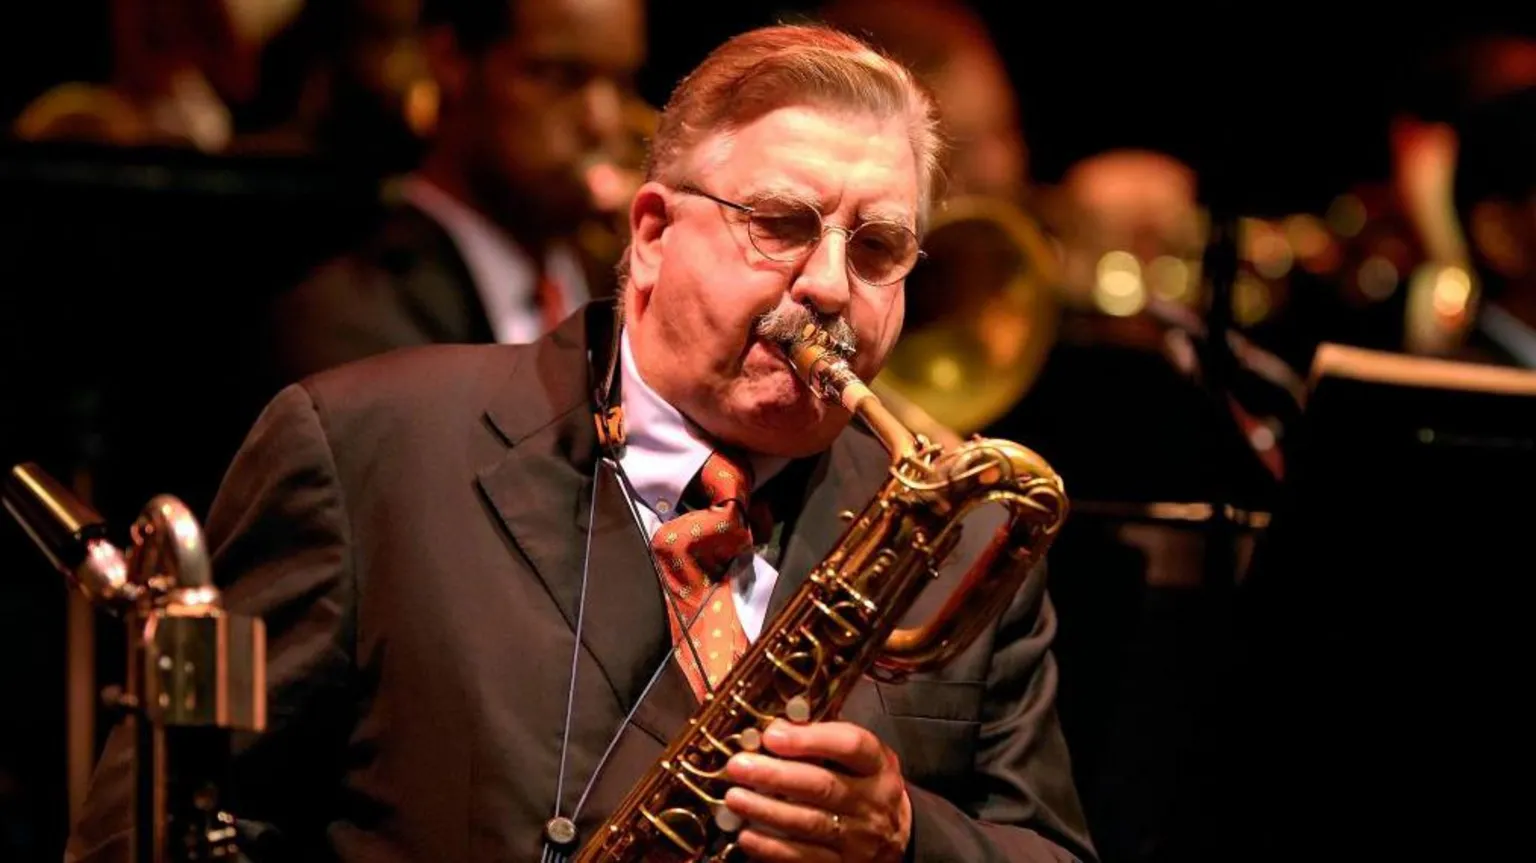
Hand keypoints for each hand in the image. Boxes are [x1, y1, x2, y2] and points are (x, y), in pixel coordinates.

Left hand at [722, 718, 911, 861]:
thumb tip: (775, 726)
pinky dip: (772, 848)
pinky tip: (748, 836)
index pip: (850, 746)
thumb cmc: (866, 786)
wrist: (897, 835)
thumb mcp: (860, 757)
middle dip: (776, 776)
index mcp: (877, 765)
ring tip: (735, 798)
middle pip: (823, 786)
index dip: (809, 739)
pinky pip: (804, 858)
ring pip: (810, 823)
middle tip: (739, 766)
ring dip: (767, 811)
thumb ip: (824, 739)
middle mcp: (871, 801)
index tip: (772, 734)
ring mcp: (858, 838)